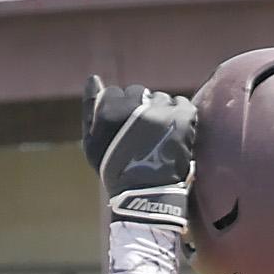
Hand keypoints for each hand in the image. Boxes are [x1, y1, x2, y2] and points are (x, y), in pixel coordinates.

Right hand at [82, 75, 196, 229]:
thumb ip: (90, 107)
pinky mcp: (182, 117)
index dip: (121, 111)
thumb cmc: (115, 170)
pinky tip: (176, 133)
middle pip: (139, 92)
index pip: (115, 93)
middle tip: (145, 134)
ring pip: (162, 98)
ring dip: (162, 112)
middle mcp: (134, 105)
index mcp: (109, 108)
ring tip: (161, 137)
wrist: (146, 196)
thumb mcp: (91, 142)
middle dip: (141, 109)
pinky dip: (181, 116)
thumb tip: (93, 78)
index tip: (126, 130)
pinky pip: (183, 104)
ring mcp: (160, 110)